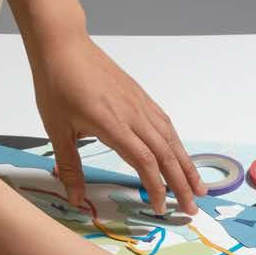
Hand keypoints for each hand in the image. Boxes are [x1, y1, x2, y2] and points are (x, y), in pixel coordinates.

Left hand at [31, 33, 202, 215]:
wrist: (63, 45)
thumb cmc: (56, 85)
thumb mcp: (57, 130)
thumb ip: (70, 166)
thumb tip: (76, 200)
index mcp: (112, 124)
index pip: (144, 161)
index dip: (156, 187)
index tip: (159, 208)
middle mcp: (133, 114)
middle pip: (166, 154)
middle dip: (181, 183)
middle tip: (191, 209)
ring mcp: (140, 104)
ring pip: (171, 139)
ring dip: (187, 165)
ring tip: (199, 187)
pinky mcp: (140, 97)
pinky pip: (165, 124)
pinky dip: (177, 144)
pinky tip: (180, 156)